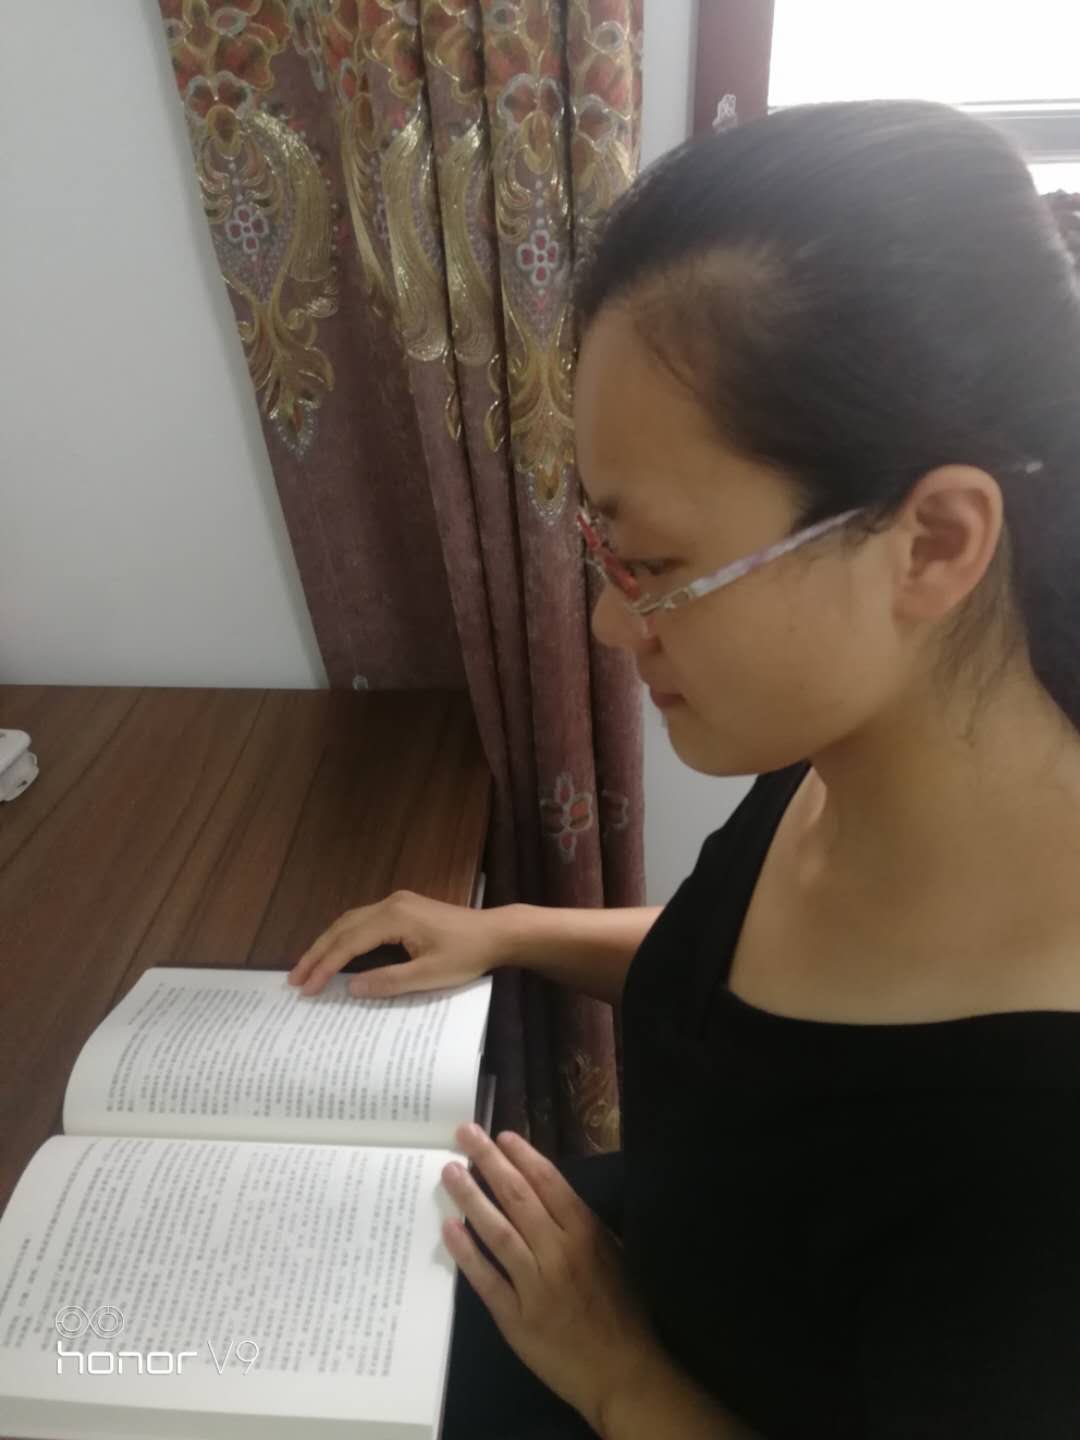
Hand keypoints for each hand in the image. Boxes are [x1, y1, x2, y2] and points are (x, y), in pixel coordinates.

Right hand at [287, 889, 516, 998]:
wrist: (496, 933)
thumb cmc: (467, 955)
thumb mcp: (429, 976)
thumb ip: (389, 982)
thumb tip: (351, 988)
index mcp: (394, 917)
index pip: (348, 943)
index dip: (325, 966)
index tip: (306, 988)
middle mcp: (390, 904)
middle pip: (342, 927)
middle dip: (317, 954)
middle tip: (294, 980)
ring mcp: (397, 903)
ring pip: (350, 922)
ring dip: (328, 944)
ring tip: (308, 969)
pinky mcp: (403, 908)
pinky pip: (363, 922)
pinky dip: (344, 938)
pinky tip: (337, 953)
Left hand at [441, 1122, 661, 1435]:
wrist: (623, 1371)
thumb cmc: (622, 1309)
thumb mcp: (612, 1255)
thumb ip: (580, 1224)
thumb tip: (545, 1189)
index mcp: (585, 1234)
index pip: (548, 1184)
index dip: (523, 1157)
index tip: (502, 1135)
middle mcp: (559, 1253)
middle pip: (518, 1198)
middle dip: (489, 1162)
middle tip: (465, 1134)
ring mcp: (535, 1286)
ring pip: (498, 1232)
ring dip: (471, 1198)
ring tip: (450, 1171)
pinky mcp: (516, 1318)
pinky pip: (487, 1279)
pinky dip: (467, 1253)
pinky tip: (450, 1228)